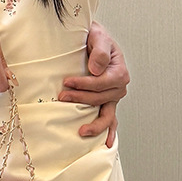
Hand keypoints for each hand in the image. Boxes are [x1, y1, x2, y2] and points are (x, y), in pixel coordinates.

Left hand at [60, 22, 129, 146]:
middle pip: (100, 98)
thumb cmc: (95, 37)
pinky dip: (109, 132)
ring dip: (94, 123)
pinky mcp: (107, 101)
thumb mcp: (99, 36)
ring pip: (107, 114)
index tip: (67, 81)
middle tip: (62, 96)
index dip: (84, 84)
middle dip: (80, 99)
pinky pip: (110, 119)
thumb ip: (100, 51)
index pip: (101, 82)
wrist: (93, 38)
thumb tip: (96, 70)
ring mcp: (113, 96)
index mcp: (119, 71)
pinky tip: (105, 144)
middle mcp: (119, 86)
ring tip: (80, 131)